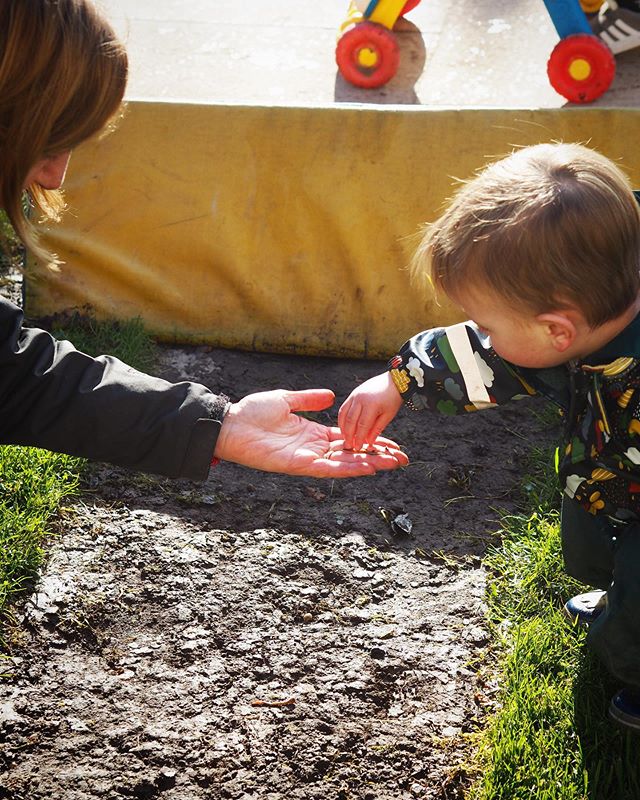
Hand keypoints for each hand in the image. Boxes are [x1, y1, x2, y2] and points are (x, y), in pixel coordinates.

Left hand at [213, 388, 407, 476]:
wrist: (230, 423)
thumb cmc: (252, 412)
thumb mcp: (286, 400)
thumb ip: (309, 400)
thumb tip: (331, 395)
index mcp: (312, 433)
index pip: (348, 439)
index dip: (369, 441)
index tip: (391, 442)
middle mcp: (314, 448)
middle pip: (352, 453)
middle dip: (378, 456)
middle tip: (403, 458)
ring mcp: (307, 458)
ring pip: (345, 463)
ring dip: (370, 463)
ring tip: (393, 463)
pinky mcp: (299, 465)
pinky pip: (328, 469)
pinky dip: (348, 469)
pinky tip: (367, 467)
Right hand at [339, 371, 403, 450]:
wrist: (394, 381)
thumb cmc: (393, 398)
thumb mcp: (388, 415)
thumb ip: (377, 429)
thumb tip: (369, 442)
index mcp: (371, 404)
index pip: (362, 425)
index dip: (359, 438)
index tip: (357, 447)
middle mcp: (360, 399)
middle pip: (350, 420)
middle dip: (348, 435)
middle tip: (349, 446)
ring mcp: (354, 395)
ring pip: (343, 414)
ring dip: (343, 427)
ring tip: (345, 438)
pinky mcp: (353, 394)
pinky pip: (344, 408)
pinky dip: (342, 419)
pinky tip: (345, 427)